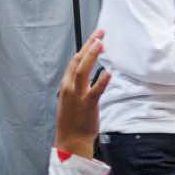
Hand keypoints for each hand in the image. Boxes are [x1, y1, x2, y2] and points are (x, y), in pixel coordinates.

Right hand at [53, 31, 109, 158]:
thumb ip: (77, 86)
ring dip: (92, 56)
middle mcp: (70, 88)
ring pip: (83, 71)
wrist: (71, 140)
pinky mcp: (87, 105)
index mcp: (66, 85)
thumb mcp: (71, 100)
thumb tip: (85, 75)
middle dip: (89, 45)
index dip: (85, 48)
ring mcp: (77, 96)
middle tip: (100, 33)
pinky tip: (108, 72)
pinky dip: (101, 80)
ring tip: (101, 44)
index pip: (74, 61)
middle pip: (78, 61)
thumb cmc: (72, 121)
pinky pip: (95, 90)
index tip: (95, 38)